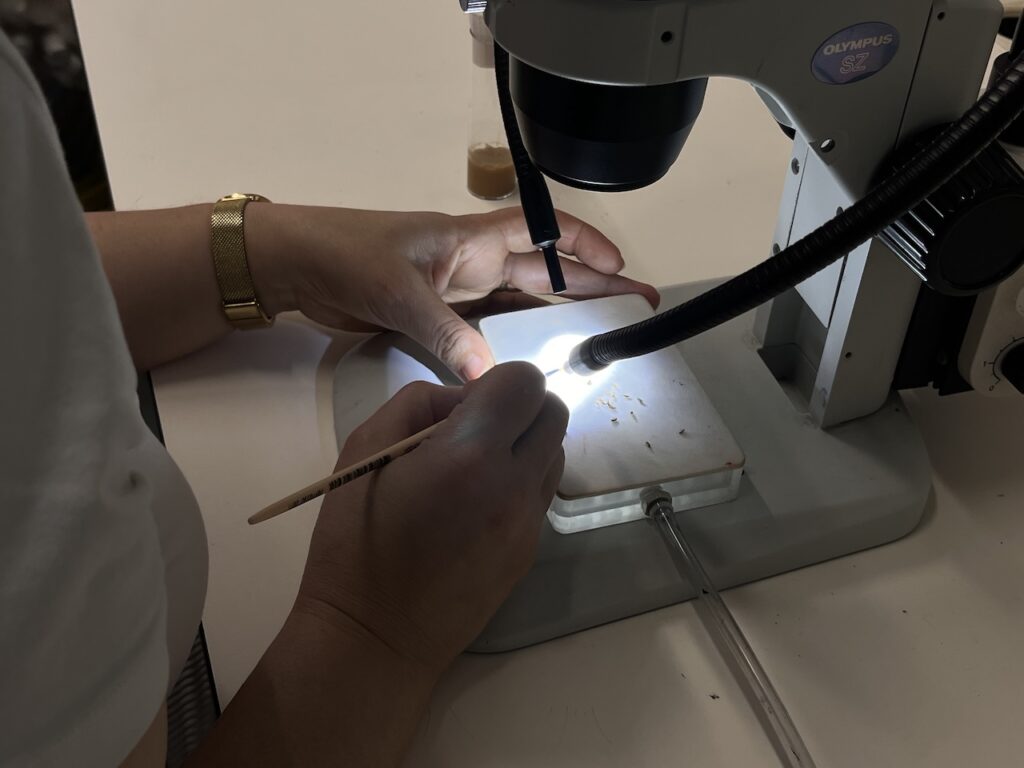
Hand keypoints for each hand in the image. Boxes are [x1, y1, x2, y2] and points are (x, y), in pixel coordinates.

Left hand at [247, 205, 658, 379]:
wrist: (297, 266)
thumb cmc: (348, 257)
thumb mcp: (398, 291)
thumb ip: (446, 331)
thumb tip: (492, 375)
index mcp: (471, 239)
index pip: (542, 231)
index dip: (584, 246)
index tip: (620, 268)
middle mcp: (473, 263)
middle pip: (544, 273)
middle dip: (591, 286)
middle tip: (635, 308)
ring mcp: (457, 292)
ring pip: (522, 304)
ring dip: (560, 316)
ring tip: (602, 335)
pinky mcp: (438, 317)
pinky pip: (489, 329)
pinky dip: (516, 342)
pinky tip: (538, 359)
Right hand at [295, 362, 567, 675]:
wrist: (374, 636)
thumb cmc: (354, 541)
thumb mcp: (365, 448)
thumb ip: (421, 403)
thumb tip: (464, 400)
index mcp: (470, 452)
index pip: (526, 382)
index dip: (498, 383)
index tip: (465, 407)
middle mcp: (514, 484)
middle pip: (554, 413)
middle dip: (519, 408)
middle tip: (473, 432)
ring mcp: (529, 522)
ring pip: (554, 454)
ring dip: (525, 446)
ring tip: (475, 470)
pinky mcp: (531, 551)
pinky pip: (541, 495)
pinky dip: (520, 484)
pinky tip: (476, 508)